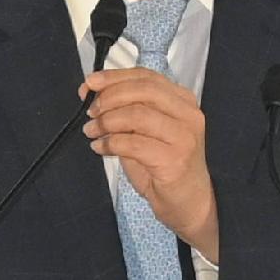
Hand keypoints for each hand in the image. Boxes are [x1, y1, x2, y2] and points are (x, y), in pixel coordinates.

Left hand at [81, 68, 217, 258]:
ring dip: (106, 121)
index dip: (114, 77)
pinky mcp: (174, 160)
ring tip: (92, 131)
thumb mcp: (147, 130)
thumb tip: (94, 94)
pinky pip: (133, 144)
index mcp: (183, 100)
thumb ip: (128, 110)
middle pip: (142, 91)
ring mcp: (184, 137)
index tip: (89, 84)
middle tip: (90, 111)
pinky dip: (110, 144)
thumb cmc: (166, 166)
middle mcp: (188, 114)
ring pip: (137, 115)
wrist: (190, 203)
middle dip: (109, 97)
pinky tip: (100, 148)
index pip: (146, 76)